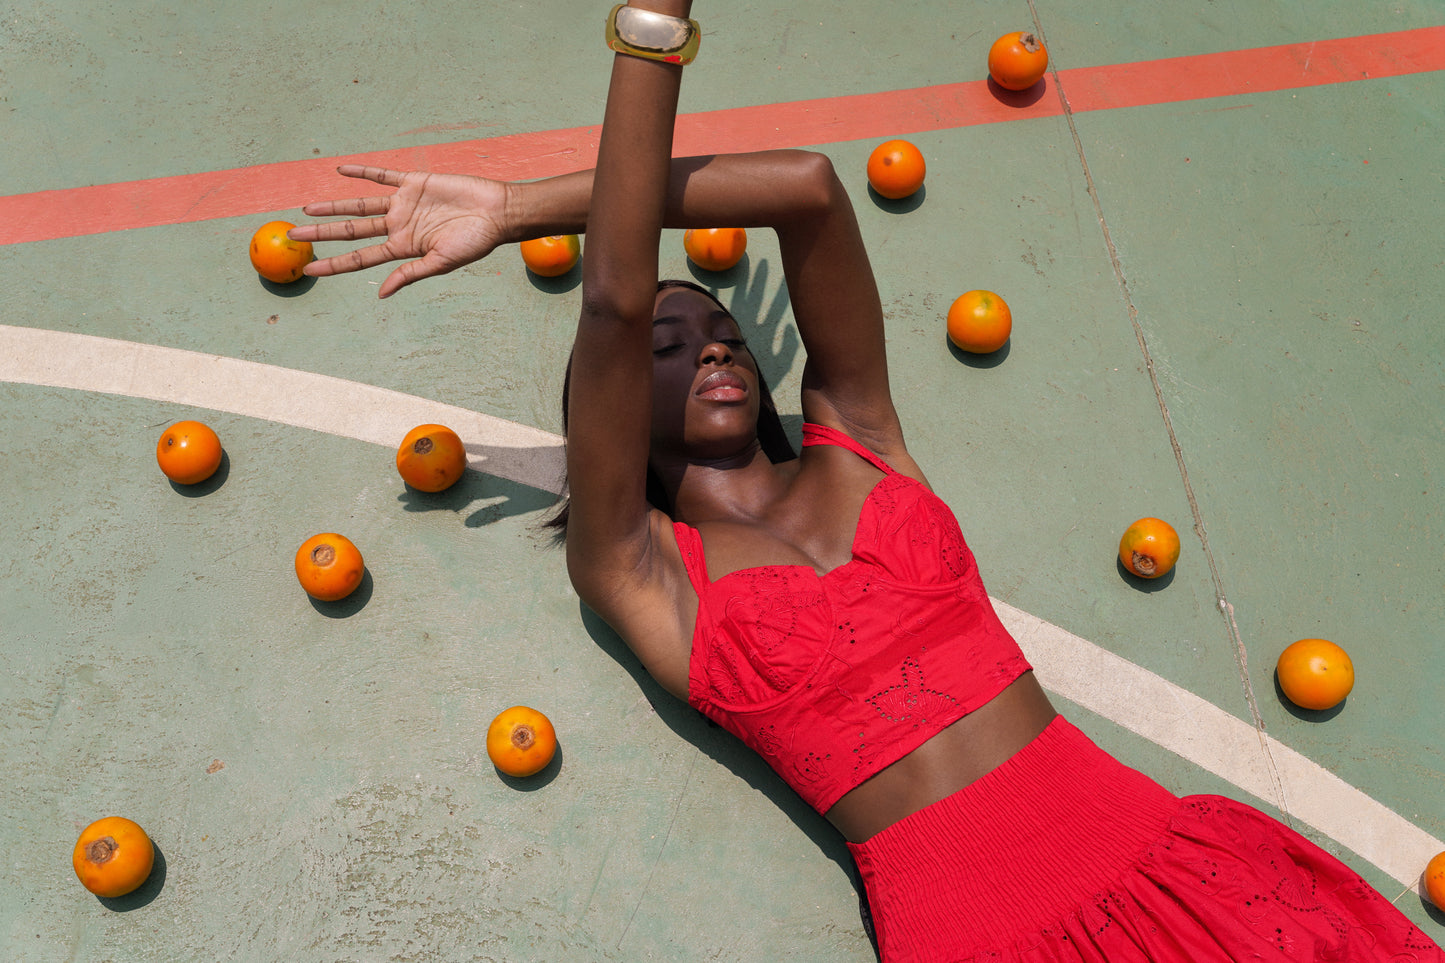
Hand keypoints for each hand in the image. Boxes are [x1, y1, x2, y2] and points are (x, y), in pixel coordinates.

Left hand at [289, 165, 510, 297]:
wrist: (497, 212)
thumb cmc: (476, 242)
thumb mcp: (442, 263)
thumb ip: (410, 274)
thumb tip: (380, 293)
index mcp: (403, 248)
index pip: (360, 258)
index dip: (334, 264)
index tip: (310, 270)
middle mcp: (398, 226)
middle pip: (351, 231)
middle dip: (322, 235)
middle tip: (293, 236)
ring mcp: (404, 204)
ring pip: (360, 205)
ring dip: (334, 206)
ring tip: (307, 209)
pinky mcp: (414, 182)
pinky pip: (382, 176)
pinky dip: (362, 173)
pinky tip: (340, 171)